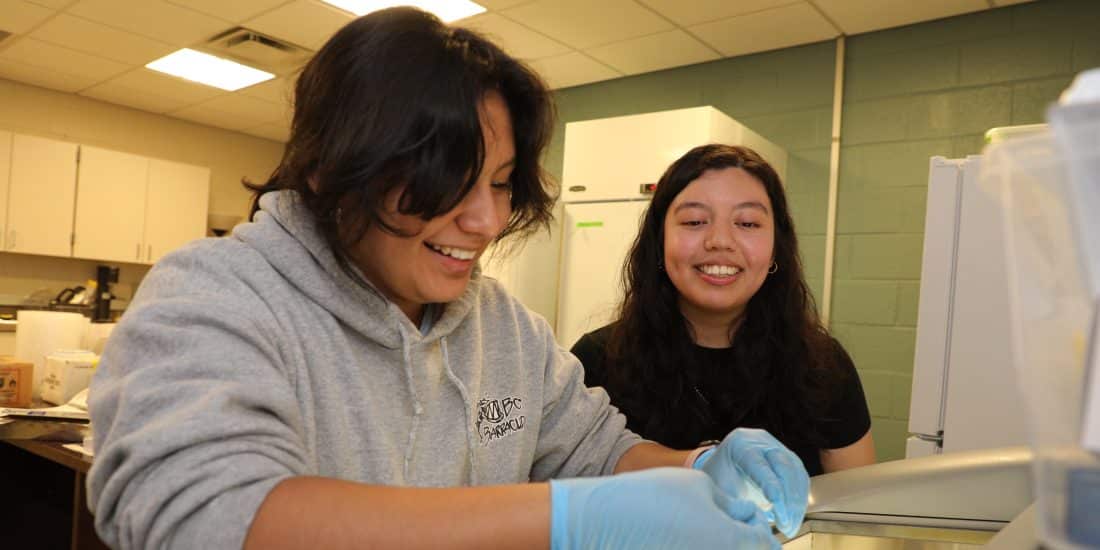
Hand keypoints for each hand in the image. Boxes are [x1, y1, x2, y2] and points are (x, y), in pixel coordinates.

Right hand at [550, 467, 779, 549]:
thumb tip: (745, 514)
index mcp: (731, 539)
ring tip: (704, 526)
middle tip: (735, 524)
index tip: (750, 517)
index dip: (761, 526)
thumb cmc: (654, 497)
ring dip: (724, 542)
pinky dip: (702, 544)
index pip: (764, 542)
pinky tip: (688, 536)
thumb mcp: (700, 485)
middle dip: (746, 539)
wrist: (607, 519)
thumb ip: (730, 502)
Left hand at [695, 428, 809, 537]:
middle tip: (785, 527)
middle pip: (783, 466)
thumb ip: (736, 504)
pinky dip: (800, 500)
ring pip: (796, 474)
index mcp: (739, 443)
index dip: (770, 486)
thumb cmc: (719, 483)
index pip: (759, 463)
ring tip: (789, 527)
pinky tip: (793, 518)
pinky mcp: (789, 458)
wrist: (722, 471)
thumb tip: (756, 524)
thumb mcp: (721, 491)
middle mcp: (761, 440)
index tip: (778, 510)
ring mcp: (777, 446)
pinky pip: (800, 478)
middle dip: (787, 500)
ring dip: (796, 504)